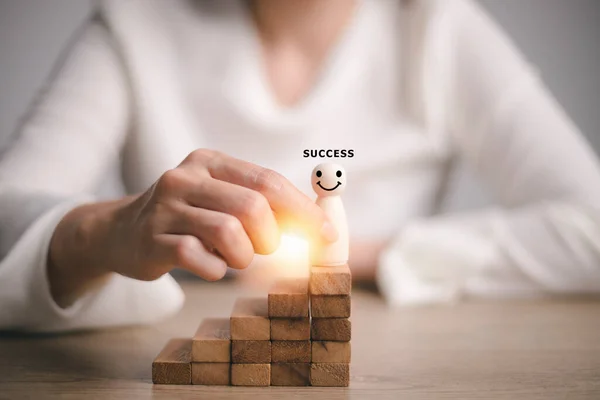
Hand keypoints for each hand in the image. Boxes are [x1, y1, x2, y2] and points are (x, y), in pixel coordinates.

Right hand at [49, 149, 336, 304]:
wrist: (119, 231)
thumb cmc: (187, 217)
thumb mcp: (222, 197)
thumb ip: (265, 201)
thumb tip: (322, 215)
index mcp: (211, 161)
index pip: (268, 182)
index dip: (303, 211)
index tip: (327, 235)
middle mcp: (186, 177)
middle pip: (253, 206)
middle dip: (270, 237)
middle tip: (263, 249)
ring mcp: (165, 207)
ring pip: (229, 232)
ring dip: (243, 256)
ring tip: (233, 258)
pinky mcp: (151, 239)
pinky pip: (199, 259)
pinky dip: (215, 269)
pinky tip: (209, 265)